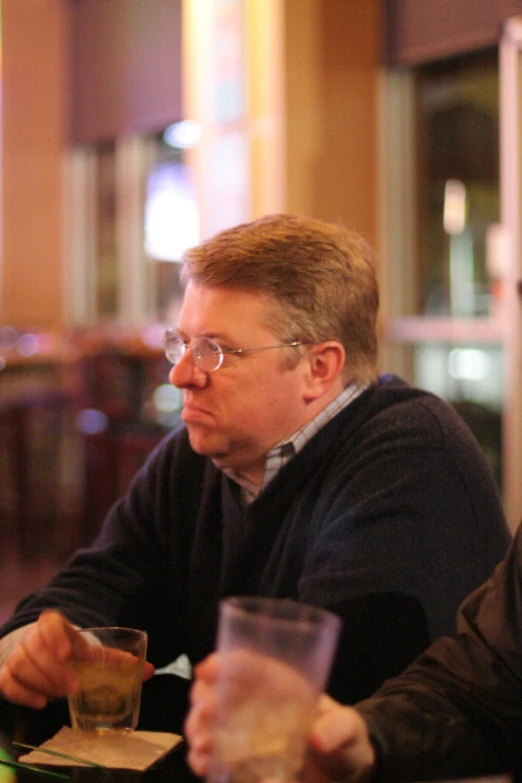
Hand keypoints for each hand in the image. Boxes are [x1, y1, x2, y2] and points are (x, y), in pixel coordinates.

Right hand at [0, 611, 154, 709]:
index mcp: (53, 625)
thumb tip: (149, 670)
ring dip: (41, 682)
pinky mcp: (7, 672)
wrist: (45, 651)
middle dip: (53, 670)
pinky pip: (7, 682)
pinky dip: (22, 694)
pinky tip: (41, 702)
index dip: (55, 636)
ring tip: (59, 695)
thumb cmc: (70, 651)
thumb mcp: (90, 651)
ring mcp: (17, 654)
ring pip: (21, 665)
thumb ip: (115, 659)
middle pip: (35, 649)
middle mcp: (31, 636)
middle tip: (72, 688)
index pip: (49, 623)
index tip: (66, 653)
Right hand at [185, 653, 375, 782]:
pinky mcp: (239, 757)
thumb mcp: (349, 729)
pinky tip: (203, 763)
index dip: (223, 660)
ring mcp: (244, 729)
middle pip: (217, 687)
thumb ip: (338, 729)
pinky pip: (211, 752)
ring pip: (207, 719)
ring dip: (197, 728)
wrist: (342, 772)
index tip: (206, 670)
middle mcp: (256, 701)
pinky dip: (200, 757)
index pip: (246, 662)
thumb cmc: (346, 739)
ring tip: (202, 746)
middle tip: (205, 716)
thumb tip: (316, 739)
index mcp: (279, 683)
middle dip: (203, 698)